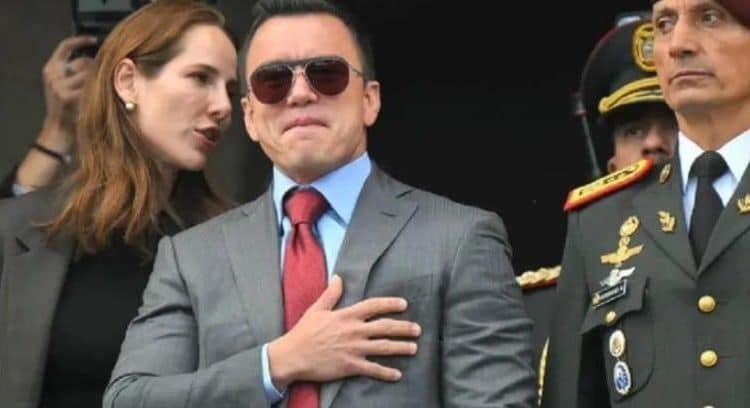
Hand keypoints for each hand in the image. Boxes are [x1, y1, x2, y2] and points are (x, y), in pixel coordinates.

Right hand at [39, 35, 96, 148]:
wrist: (59, 131)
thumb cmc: (67, 108)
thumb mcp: (64, 86)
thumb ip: (76, 72)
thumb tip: (99, 59)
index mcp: (51, 69)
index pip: (64, 47)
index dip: (80, 41)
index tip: (94, 40)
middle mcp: (53, 75)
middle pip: (85, 62)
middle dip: (98, 71)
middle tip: (106, 81)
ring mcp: (60, 86)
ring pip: (91, 75)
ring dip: (102, 82)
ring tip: (105, 92)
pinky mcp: (70, 97)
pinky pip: (92, 88)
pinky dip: (101, 92)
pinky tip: (105, 98)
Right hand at [268, 275, 420, 389]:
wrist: (292, 356)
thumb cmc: (303, 332)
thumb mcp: (317, 309)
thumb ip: (331, 294)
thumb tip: (338, 278)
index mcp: (346, 316)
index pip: (373, 306)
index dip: (390, 304)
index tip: (404, 304)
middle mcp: (354, 331)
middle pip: (385, 327)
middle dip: (403, 328)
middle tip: (417, 329)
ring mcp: (354, 349)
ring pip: (383, 348)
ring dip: (401, 348)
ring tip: (414, 348)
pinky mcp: (350, 366)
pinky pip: (372, 369)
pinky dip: (386, 372)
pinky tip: (397, 374)